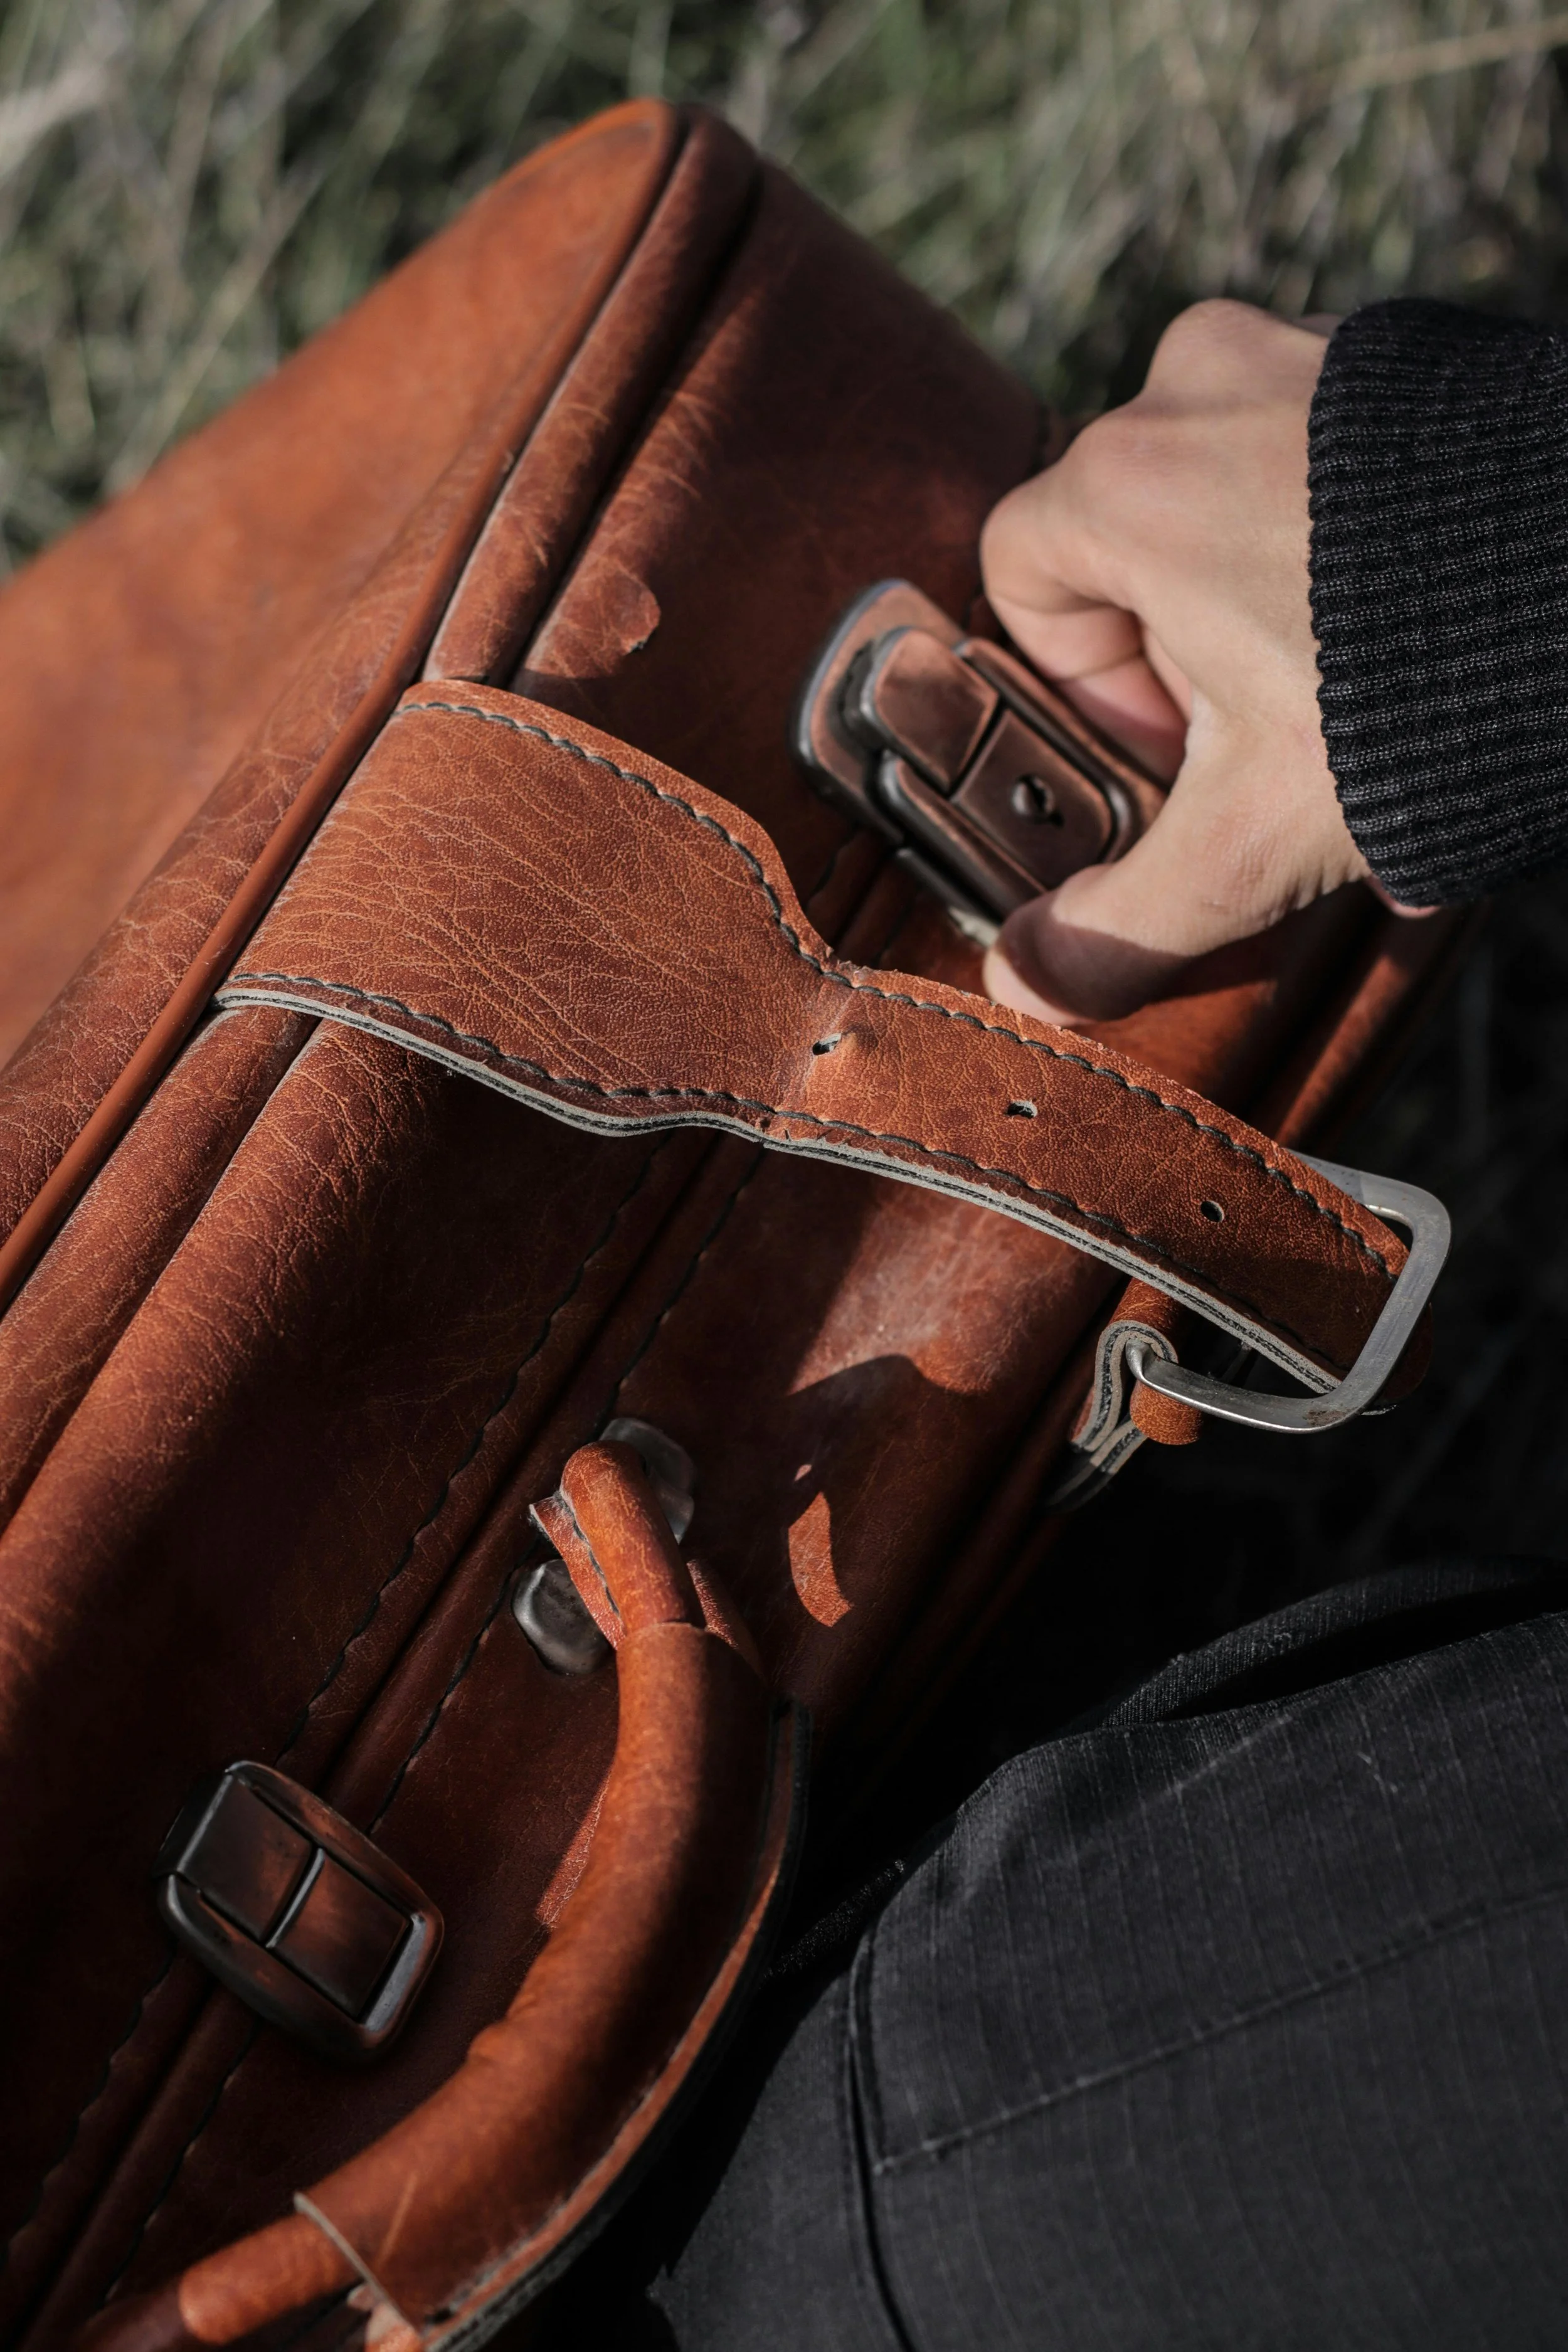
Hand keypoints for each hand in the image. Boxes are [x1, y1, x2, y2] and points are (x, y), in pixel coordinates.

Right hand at [979, 300, 1410, 1026]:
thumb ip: (1121, 925)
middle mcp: (1200, 378)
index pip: (1022, 570)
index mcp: (1127, 480)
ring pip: (1229, 484)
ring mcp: (1309, 349)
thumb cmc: (1421, 697)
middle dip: (1190, 641)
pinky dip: (1348, 528)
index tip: (1176, 737)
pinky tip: (1418, 616)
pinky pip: (1327, 442)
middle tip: (1278, 724)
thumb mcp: (1250, 845)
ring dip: (1268, 584)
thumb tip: (1025, 989)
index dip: (1082, 676)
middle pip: (1130, 531)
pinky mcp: (1404, 351)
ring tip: (1362, 676)